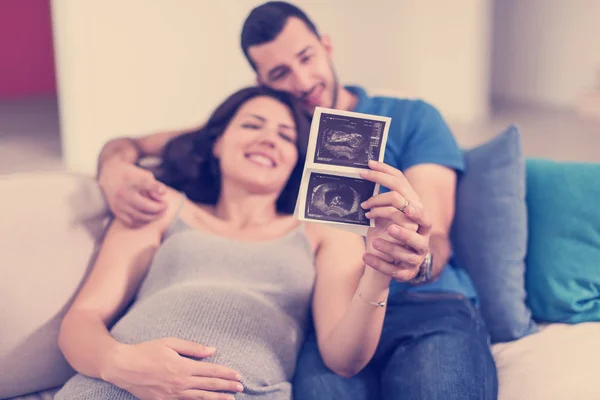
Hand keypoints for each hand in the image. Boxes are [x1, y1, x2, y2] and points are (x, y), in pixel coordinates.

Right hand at [98, 158, 167, 226]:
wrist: (110, 173)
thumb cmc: (131, 174)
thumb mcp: (144, 174)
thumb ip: (154, 185)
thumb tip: (163, 194)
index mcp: (130, 181)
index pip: (146, 187)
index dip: (158, 195)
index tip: (165, 196)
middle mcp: (122, 194)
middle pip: (144, 207)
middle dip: (158, 210)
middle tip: (165, 207)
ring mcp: (118, 204)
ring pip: (138, 217)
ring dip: (152, 218)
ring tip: (159, 213)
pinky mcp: (115, 211)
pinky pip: (130, 222)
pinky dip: (141, 223)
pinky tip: (148, 218)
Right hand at [104, 337, 242, 399]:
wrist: (122, 367)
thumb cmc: (146, 351)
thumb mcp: (170, 342)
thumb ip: (193, 347)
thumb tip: (212, 350)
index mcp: (183, 366)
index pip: (211, 371)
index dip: (226, 373)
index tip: (238, 375)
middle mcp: (180, 383)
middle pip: (209, 385)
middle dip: (227, 386)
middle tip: (241, 387)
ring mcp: (172, 395)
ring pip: (201, 398)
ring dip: (217, 398)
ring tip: (231, 399)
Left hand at [360, 160, 432, 281]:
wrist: (387, 269)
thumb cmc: (385, 237)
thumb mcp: (385, 219)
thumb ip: (384, 202)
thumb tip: (366, 174)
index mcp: (417, 215)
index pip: (404, 188)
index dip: (386, 176)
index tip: (367, 170)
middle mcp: (422, 231)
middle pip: (411, 210)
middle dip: (387, 209)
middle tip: (368, 210)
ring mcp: (417, 253)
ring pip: (408, 241)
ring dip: (388, 241)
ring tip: (374, 241)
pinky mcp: (407, 272)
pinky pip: (393, 267)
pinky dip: (377, 261)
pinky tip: (365, 256)